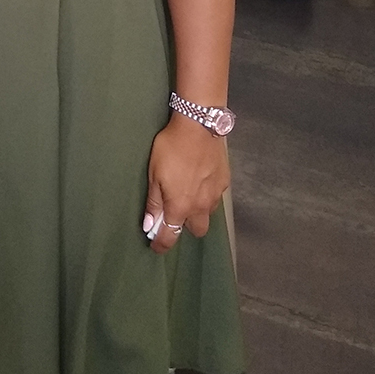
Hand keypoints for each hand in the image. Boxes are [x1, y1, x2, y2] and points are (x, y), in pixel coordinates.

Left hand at [143, 113, 229, 254]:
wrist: (198, 127)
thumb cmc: (171, 148)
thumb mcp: (154, 174)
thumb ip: (153, 202)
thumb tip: (149, 225)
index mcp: (180, 207)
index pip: (171, 236)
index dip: (161, 245)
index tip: (156, 247)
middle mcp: (201, 206)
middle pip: (197, 231)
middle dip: (186, 227)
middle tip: (175, 213)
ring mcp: (215, 195)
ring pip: (208, 214)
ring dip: (198, 211)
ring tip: (189, 194)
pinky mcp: (224, 182)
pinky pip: (216, 197)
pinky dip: (207, 195)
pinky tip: (200, 180)